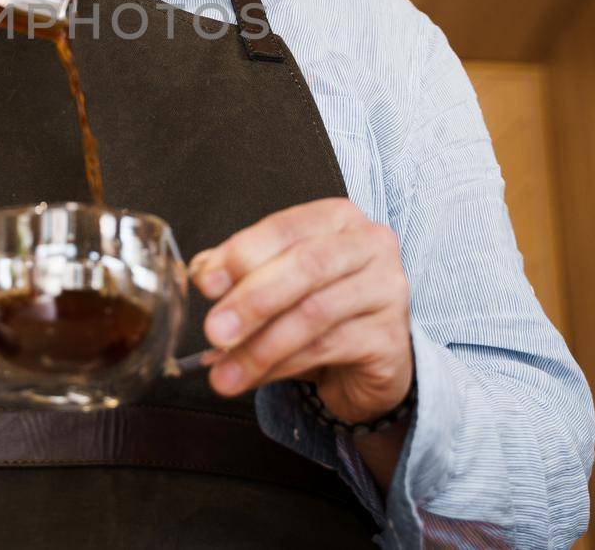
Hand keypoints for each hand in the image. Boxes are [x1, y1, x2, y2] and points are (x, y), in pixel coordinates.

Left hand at [189, 199, 412, 424]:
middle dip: (252, 301)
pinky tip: (256, 377)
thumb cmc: (318, 305)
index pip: (285, 228)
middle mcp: (369, 244)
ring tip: (226, 371)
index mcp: (337, 217)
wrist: (366, 358)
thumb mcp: (276, 280)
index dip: (242, 253)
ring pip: (315, 314)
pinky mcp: (391, 338)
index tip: (206, 283)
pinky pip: (329, 349)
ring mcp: (388, 290)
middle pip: (306, 266)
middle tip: (214, 331)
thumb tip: (202, 274)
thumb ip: (239, 270)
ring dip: (261, 346)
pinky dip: (283, 366)